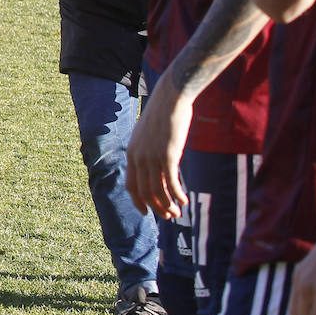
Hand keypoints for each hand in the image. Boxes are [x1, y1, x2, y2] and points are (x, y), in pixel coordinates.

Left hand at [125, 79, 191, 217]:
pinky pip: (171, 182)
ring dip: (168, 205)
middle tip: (169, 216)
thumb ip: (149, 151)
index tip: (146, 211)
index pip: (131, 185)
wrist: (170, 98)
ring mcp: (152, 157)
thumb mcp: (150, 135)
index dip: (139, 201)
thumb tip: (158, 166)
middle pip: (145, 192)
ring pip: (158, 191)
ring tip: (178, 212)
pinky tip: (184, 201)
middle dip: (157, 208)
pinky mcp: (168, 155)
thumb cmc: (162, 115)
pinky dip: (177, 195)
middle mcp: (139, 157)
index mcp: (132, 153)